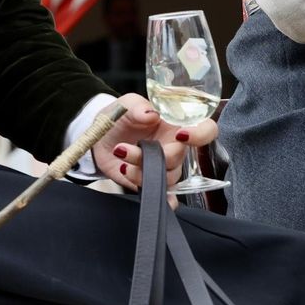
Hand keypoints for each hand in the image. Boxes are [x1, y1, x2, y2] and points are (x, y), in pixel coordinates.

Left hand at [91, 93, 217, 193]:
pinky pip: (164, 194)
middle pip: (179, 158)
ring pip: (167, 177)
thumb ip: (138, 107)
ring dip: (142, 172)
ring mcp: (163, 165)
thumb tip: (151, 114)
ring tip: (122, 162)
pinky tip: (151, 196)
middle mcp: (173, 146)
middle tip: (126, 149)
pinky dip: (163, 200)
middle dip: (157, 157)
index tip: (182, 135)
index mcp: (175, 123)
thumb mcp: (126, 104)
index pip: (205, 128)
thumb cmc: (119, 116)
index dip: (201, 134)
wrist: (100, 137)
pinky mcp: (150, 181)